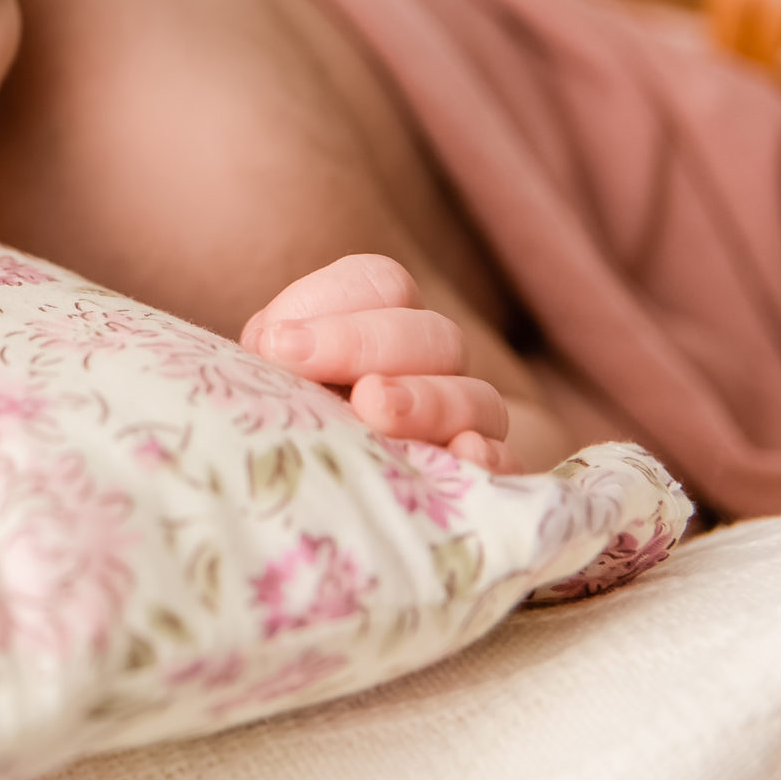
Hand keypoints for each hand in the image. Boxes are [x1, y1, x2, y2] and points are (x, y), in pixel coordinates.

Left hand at [239, 254, 517, 472]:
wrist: (323, 496)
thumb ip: (273, 352)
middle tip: (325, 373)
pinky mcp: (484, 484)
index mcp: (378, 322)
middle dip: (372, 348)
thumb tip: (273, 346)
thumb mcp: (270, 377)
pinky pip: (510, 465)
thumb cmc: (287, 423)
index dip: (332, 302)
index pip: (382, 283)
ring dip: (428, 400)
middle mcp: (432, 364)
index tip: (274, 344)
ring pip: (476, 397)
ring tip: (375, 410)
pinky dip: (493, 459)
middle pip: (432, 334)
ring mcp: (467, 423)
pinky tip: (466, 455)